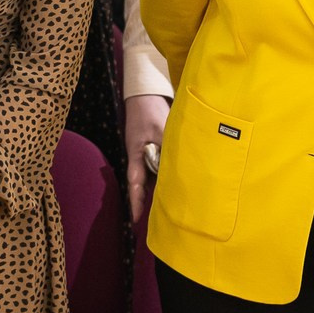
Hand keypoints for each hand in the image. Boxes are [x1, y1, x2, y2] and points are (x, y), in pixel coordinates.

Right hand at [123, 94, 168, 221]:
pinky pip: (159, 165)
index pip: (135, 184)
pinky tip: (177, 182)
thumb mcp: (162, 129)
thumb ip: (169, 149)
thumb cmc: (150, 110)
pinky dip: (165, 174)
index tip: (136, 220)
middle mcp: (140, 156)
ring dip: (160, 188)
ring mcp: (146, 151)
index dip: (136, 202)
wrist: (145, 91)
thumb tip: (178, 167)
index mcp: (136, 155)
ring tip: (171, 207)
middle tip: (159, 221)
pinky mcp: (154, 146)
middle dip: (150, 201)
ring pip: (153, 175)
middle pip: (145, 183)